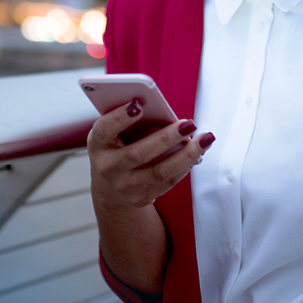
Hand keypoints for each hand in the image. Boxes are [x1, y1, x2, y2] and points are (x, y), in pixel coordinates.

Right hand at [87, 98, 214, 210]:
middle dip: (166, 138)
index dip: (119, 118)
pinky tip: (197, 153)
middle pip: (138, 154)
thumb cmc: (116, 147)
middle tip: (188, 124)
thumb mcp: (113, 133)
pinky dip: (185, 166)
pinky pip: (168, 182)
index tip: (138, 105)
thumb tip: (162, 110)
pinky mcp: (141, 198)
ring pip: (160, 172)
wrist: (109, 189)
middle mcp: (107, 167)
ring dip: (186, 155)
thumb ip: (129, 120)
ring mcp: (124, 186)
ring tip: (205, 139)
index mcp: (97, 144)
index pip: (104, 129)